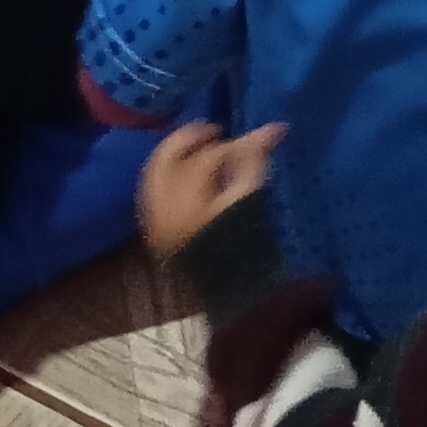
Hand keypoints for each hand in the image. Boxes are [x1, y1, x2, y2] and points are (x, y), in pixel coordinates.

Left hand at [139, 118, 283, 260]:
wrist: (230, 298)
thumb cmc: (243, 249)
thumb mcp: (251, 204)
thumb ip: (256, 164)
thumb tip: (272, 128)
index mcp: (187, 200)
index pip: (208, 158)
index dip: (235, 145)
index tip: (256, 141)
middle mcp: (162, 207)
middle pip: (168, 156)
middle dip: (191, 139)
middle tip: (216, 133)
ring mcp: (154, 221)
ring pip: (156, 171)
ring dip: (178, 156)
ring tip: (204, 152)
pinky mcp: (154, 232)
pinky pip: (153, 191)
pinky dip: (168, 175)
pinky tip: (189, 176)